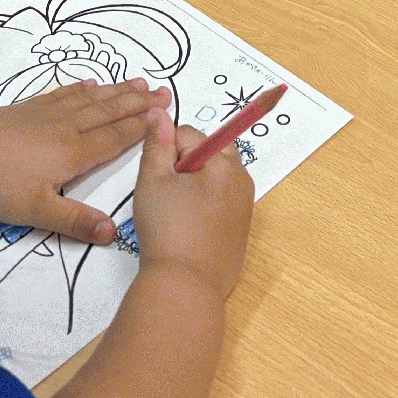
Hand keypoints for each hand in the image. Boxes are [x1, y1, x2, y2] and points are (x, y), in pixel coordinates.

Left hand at [0, 79, 170, 243]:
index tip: (166, 113)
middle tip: (164, 92)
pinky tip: (89, 84)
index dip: (142, 126)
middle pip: (109, 112)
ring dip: (116, 91)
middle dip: (138, 103)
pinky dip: (79, 88)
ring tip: (137, 83)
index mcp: (74, 153)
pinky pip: (62, 94)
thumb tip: (113, 233)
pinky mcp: (26, 109)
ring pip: (90, 100)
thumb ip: (75, 221)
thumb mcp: (36, 212)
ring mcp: (45, 114)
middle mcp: (66, 128)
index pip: (116, 138)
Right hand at [130, 111, 252, 301]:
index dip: (166, 152)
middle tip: (167, 195)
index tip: (158, 179)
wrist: (186, 285)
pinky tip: (189, 230)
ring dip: (194, 186)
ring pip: (214, 179)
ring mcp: (245, 207)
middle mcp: (242, 180)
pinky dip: (205, 208)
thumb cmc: (167, 228)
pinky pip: (222, 203)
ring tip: (176, 214)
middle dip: (185, 165)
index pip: (189, 134)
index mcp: (224, 163)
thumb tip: (158, 112)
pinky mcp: (242, 230)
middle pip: (208, 153)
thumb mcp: (152, 180)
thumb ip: (155, 142)